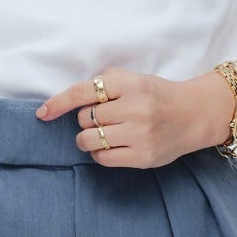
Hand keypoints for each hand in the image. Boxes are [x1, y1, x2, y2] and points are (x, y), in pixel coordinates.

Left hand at [35, 68, 234, 167]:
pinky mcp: (142, 156)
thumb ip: (104, 84)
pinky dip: (98, 153)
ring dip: (87, 138)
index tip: (43, 113)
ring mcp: (139, 133)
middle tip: (104, 118)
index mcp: (130, 84)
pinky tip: (109, 146)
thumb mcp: (134, 79)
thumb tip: (67, 102)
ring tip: (102, 133)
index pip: (83, 92)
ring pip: (89, 139)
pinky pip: (103, 158)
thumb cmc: (157, 96)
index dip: (58, 103)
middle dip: (86, 119)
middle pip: (85, 118)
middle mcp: (135, 108)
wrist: (193, 115)